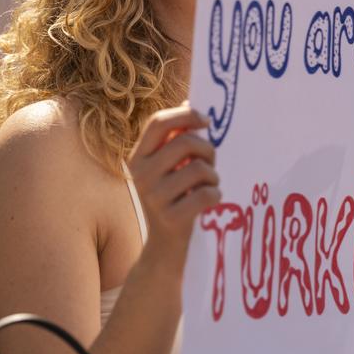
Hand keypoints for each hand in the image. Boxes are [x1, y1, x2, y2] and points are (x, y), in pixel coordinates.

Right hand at [127, 106, 220, 264]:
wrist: (162, 250)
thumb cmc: (172, 201)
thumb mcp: (167, 170)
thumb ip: (175, 141)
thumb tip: (189, 104)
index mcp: (138, 158)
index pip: (159, 123)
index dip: (185, 115)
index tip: (206, 121)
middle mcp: (140, 175)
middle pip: (185, 142)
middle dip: (208, 150)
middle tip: (212, 163)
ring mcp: (153, 197)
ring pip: (199, 169)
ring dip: (213, 176)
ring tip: (209, 186)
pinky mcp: (169, 218)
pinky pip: (206, 194)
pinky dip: (215, 196)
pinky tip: (210, 202)